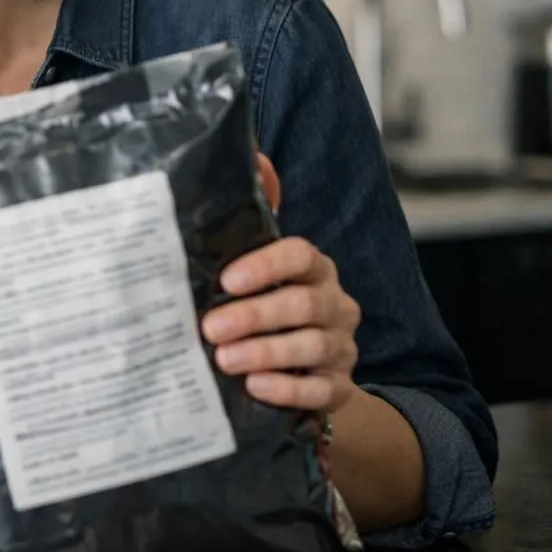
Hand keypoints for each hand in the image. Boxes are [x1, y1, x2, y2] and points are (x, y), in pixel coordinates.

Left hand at [200, 153, 361, 412]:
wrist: (300, 374)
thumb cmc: (263, 311)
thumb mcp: (251, 274)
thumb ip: (247, 227)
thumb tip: (254, 162)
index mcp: (313, 270)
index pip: (301, 256)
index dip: (266, 265)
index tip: (228, 280)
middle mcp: (334, 304)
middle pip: (303, 304)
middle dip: (255, 316)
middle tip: (211, 328)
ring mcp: (341, 347)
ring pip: (312, 346)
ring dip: (266, 352)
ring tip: (225, 359)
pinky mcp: (340, 387)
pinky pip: (322, 390)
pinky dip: (289, 388)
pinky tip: (256, 387)